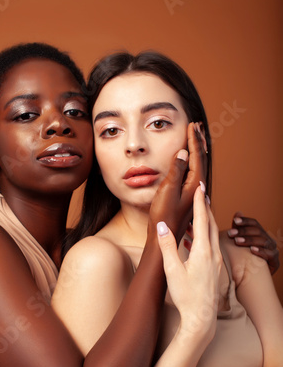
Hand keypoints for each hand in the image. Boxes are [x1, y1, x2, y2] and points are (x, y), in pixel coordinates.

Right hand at [149, 122, 205, 244]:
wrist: (164, 241)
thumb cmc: (164, 218)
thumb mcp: (167, 192)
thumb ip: (175, 172)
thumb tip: (182, 153)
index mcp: (196, 186)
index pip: (197, 157)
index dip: (194, 140)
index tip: (192, 125)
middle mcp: (199, 189)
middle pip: (202, 160)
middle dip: (199, 142)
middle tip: (196, 126)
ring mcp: (195, 196)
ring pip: (199, 167)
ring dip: (197, 151)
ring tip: (196, 138)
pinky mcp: (190, 200)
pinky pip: (194, 175)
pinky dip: (192, 163)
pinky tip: (189, 164)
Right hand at [157, 184, 221, 341]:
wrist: (201, 317)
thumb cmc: (186, 296)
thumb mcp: (172, 271)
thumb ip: (167, 247)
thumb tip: (162, 226)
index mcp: (203, 252)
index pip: (202, 220)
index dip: (200, 203)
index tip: (200, 188)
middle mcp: (214, 254)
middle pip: (211, 224)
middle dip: (206, 207)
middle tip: (202, 193)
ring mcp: (217, 262)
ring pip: (213, 235)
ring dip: (206, 221)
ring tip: (198, 212)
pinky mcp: (216, 269)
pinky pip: (212, 246)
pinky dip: (204, 237)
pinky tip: (195, 239)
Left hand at [228, 212, 278, 274]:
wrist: (253, 279)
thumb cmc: (245, 258)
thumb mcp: (241, 243)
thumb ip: (239, 229)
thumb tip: (238, 212)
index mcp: (261, 234)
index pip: (255, 223)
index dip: (245, 221)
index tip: (234, 221)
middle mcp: (269, 240)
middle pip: (258, 232)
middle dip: (243, 231)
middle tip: (230, 234)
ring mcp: (273, 251)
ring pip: (263, 242)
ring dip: (249, 241)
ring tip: (237, 241)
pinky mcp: (275, 262)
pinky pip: (270, 255)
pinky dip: (261, 252)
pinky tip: (252, 250)